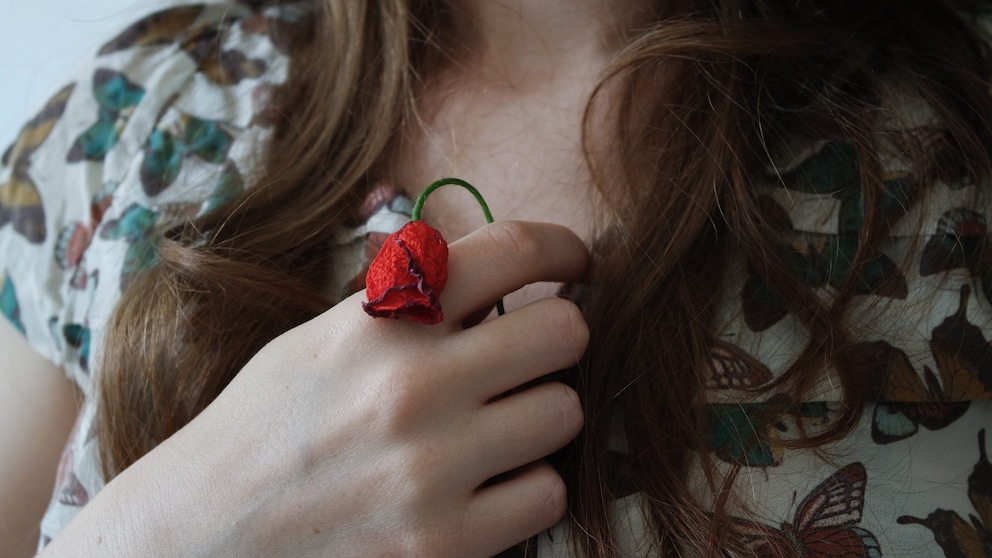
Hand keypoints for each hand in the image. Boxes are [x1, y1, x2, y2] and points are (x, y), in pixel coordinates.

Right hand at [44, 221, 587, 557]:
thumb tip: (502, 275)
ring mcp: (431, 470)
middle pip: (563, 332)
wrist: (204, 532)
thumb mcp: (325, 337)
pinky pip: (546, 494)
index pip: (511, 250)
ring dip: (540, 415)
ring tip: (495, 426)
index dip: (563, 248)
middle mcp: (411, 386)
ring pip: (565, 413)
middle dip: (557, 337)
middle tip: (533, 353)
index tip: (576, 263)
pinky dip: (525, 487)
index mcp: (378, 320)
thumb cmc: (268, 424)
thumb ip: (411, 302)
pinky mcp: (444, 543)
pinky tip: (484, 484)